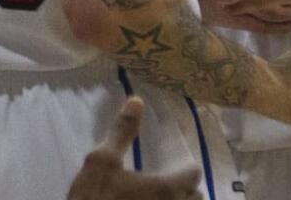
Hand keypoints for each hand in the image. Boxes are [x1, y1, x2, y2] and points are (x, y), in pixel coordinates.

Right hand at [67, 97, 201, 199]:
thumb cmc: (95, 199)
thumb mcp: (101, 161)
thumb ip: (122, 132)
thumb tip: (137, 101)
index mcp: (166, 189)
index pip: (194, 174)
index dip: (188, 167)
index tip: (176, 164)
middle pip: (195, 197)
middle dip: (188, 189)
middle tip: (171, 181)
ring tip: (159, 196)